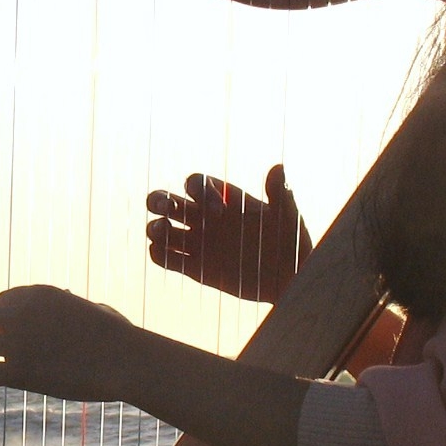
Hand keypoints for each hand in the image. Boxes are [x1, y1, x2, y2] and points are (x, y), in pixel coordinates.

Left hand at [0, 285, 132, 400]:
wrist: (128, 360)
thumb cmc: (121, 339)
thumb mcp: (97, 311)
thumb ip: (78, 308)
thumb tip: (81, 307)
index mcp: (40, 294)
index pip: (1, 301)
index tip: (4, 338)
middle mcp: (22, 312)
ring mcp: (18, 341)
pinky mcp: (19, 371)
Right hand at [146, 163, 311, 304]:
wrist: (288, 277)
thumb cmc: (290, 241)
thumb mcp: (286, 215)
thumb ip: (279, 193)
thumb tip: (278, 167)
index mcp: (224, 199)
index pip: (196, 183)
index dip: (200, 191)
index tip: (220, 213)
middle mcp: (205, 218)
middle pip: (167, 201)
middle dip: (158, 200)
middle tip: (166, 207)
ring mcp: (199, 243)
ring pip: (162, 229)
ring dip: (156, 228)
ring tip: (163, 232)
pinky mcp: (195, 268)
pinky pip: (166, 258)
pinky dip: (158, 254)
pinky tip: (163, 252)